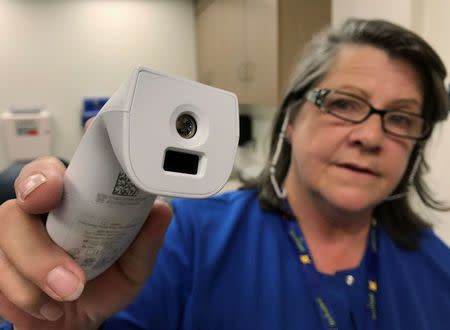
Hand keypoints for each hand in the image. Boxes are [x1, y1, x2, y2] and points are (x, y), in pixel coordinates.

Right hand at [0, 157, 171, 329]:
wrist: (81, 320)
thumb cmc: (104, 283)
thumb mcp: (133, 265)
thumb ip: (145, 240)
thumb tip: (161, 210)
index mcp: (69, 204)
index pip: (50, 173)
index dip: (45, 174)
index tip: (52, 189)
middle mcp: (36, 217)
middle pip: (16, 209)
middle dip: (40, 245)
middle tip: (71, 278)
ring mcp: (11, 243)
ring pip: (5, 243)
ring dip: (37, 275)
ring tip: (69, 294)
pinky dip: (26, 298)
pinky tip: (51, 308)